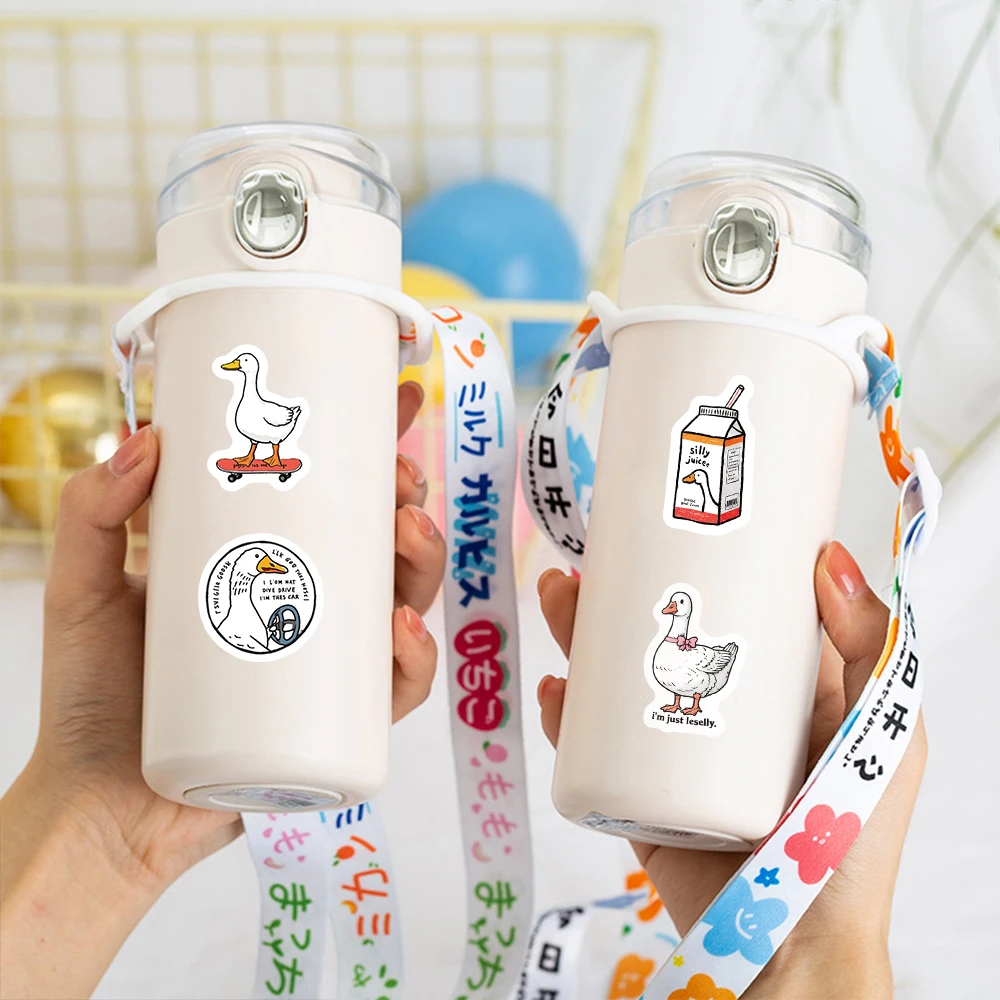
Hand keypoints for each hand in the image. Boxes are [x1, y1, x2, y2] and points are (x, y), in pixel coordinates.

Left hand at [0, 381, 442, 999]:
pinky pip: (395, 690)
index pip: (330, 496)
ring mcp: (329, 666)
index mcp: (264, 565)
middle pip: (383, 545)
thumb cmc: (96, 696)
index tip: (392, 399)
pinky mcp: (340, 723)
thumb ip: (95, 510)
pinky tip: (398, 631)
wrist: (99, 806)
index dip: (370, 448)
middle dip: (409, 501)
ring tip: (406, 533)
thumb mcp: (86, 588)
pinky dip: (412, 659)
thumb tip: (147, 437)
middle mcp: (308, 609)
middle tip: (400, 478)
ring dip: (424, 563)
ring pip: (406, 603)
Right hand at [536, 543, 925, 998]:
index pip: (732, 613)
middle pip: (656, 640)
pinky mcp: (636, 799)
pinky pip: (589, 750)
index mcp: (777, 692)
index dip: (699, 567)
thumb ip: (869, 647)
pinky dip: (564, 718)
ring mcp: (672, 756)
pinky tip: (554, 691)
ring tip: (561, 600)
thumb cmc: (849, 843)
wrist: (790, 948)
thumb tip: (828, 556)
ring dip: (580, 639)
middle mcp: (720, 715)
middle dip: (617, 597)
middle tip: (590, 559)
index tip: (667, 524)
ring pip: (613, 684)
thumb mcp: (882, 732)